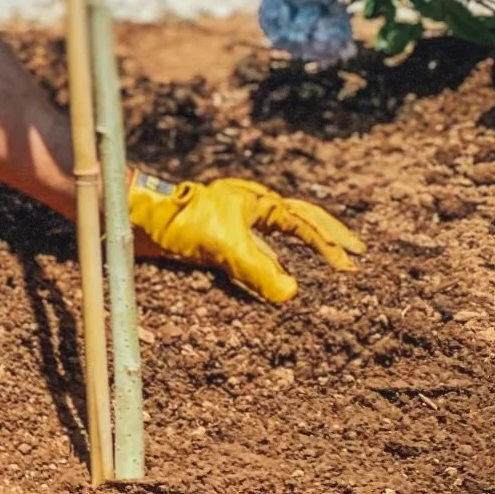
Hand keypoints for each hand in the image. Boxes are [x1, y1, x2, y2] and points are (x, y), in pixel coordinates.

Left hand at [127, 171, 363, 302]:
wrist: (137, 219)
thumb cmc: (178, 222)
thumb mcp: (222, 247)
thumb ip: (257, 270)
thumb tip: (291, 293)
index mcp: (255, 200)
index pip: (302, 222)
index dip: (327, 244)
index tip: (348, 265)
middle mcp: (248, 208)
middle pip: (298, 219)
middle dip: (327, 236)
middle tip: (356, 251)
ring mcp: (234, 223)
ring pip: (278, 236)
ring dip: (302, 250)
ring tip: (330, 263)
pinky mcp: (218, 240)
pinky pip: (256, 253)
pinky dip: (273, 266)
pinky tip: (281, 282)